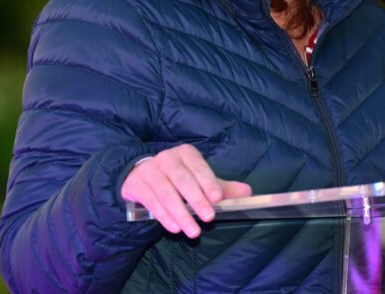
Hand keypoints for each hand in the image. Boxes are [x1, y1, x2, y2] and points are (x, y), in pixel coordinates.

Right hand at [121, 144, 251, 237]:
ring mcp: (150, 171)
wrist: (141, 176)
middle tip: (209, 218)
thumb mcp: (200, 180)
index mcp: (186, 153)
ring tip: (193, 231)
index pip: (199, 167)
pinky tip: (174, 227)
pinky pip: (152, 201)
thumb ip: (222, 188)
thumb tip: (247, 193)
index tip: (218, 199)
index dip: (209, 183)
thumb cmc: (178, 179)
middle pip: (183, 180)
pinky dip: (164, 216)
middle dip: (197, 200)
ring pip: (167, 193)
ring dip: (181, 214)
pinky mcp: (137, 184)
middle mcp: (167, 158)